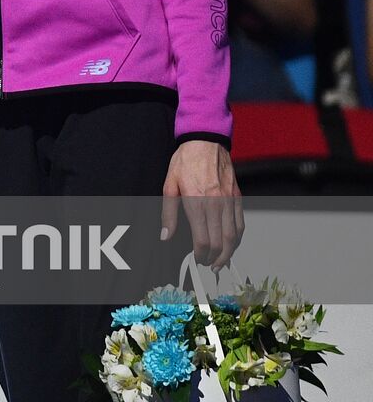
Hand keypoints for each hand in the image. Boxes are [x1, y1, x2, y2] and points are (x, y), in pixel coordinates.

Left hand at [161, 140, 243, 268]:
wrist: (206, 141)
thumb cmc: (186, 161)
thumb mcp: (169, 185)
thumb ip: (168, 213)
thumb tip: (165, 236)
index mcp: (197, 203)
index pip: (202, 240)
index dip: (200, 255)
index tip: (196, 259)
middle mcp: (216, 205)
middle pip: (220, 243)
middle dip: (214, 259)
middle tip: (207, 265)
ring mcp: (229, 201)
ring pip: (234, 236)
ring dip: (228, 253)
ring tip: (220, 261)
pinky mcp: (237, 197)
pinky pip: (241, 223)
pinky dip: (238, 238)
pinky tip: (231, 244)